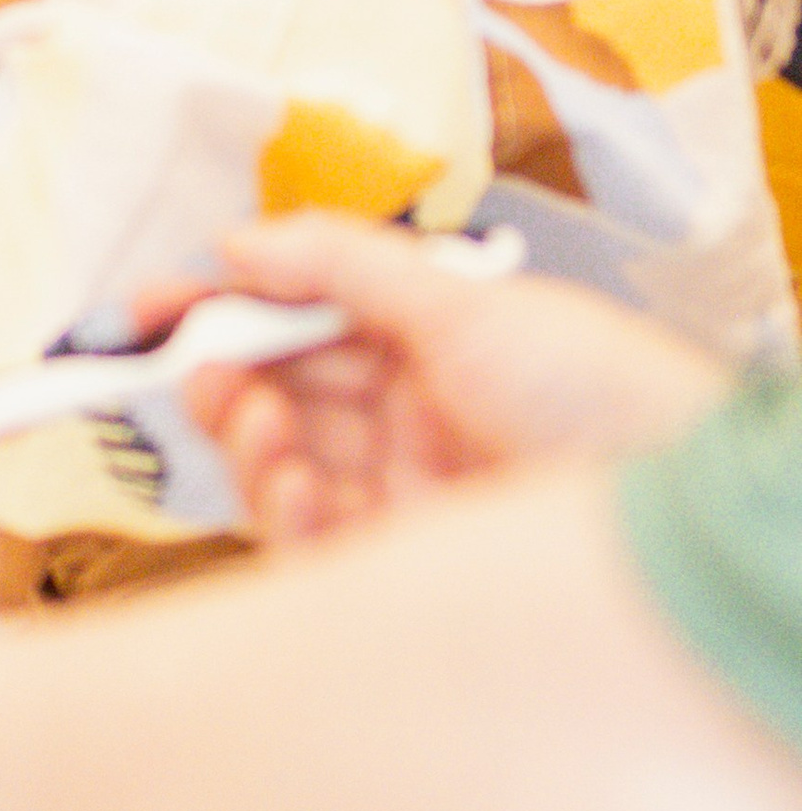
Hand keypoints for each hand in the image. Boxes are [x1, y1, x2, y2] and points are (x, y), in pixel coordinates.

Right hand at [171, 215, 727, 541]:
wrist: (659, 503)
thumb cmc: (591, 385)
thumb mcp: (458, 299)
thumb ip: (338, 264)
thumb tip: (236, 240)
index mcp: (423, 345)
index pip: (300, 323)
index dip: (224, 312)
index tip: (151, 308)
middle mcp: (408, 418)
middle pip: (280, 395)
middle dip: (226, 378)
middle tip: (204, 370)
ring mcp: (403, 495)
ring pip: (282, 469)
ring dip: (251, 444)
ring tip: (264, 428)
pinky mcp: (400, 570)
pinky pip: (309, 545)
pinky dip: (282, 512)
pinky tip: (295, 486)